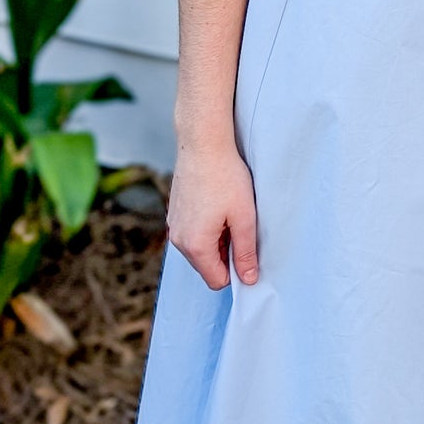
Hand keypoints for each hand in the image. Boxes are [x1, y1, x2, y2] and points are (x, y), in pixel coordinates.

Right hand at [166, 139, 259, 287]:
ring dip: (218, 240)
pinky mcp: (174, 214)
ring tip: (229, 213)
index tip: (248, 250)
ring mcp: (174, 226)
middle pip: (207, 266)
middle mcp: (178, 240)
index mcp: (195, 246)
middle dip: (226, 254)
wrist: (202, 144)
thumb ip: (246, 252)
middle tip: (240, 226)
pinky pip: (193, 234)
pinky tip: (218, 205)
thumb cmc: (226, 177)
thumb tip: (249, 279)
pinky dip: (207, 228)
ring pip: (200, 249)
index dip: (236, 270)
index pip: (216, 280)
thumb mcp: (244, 217)